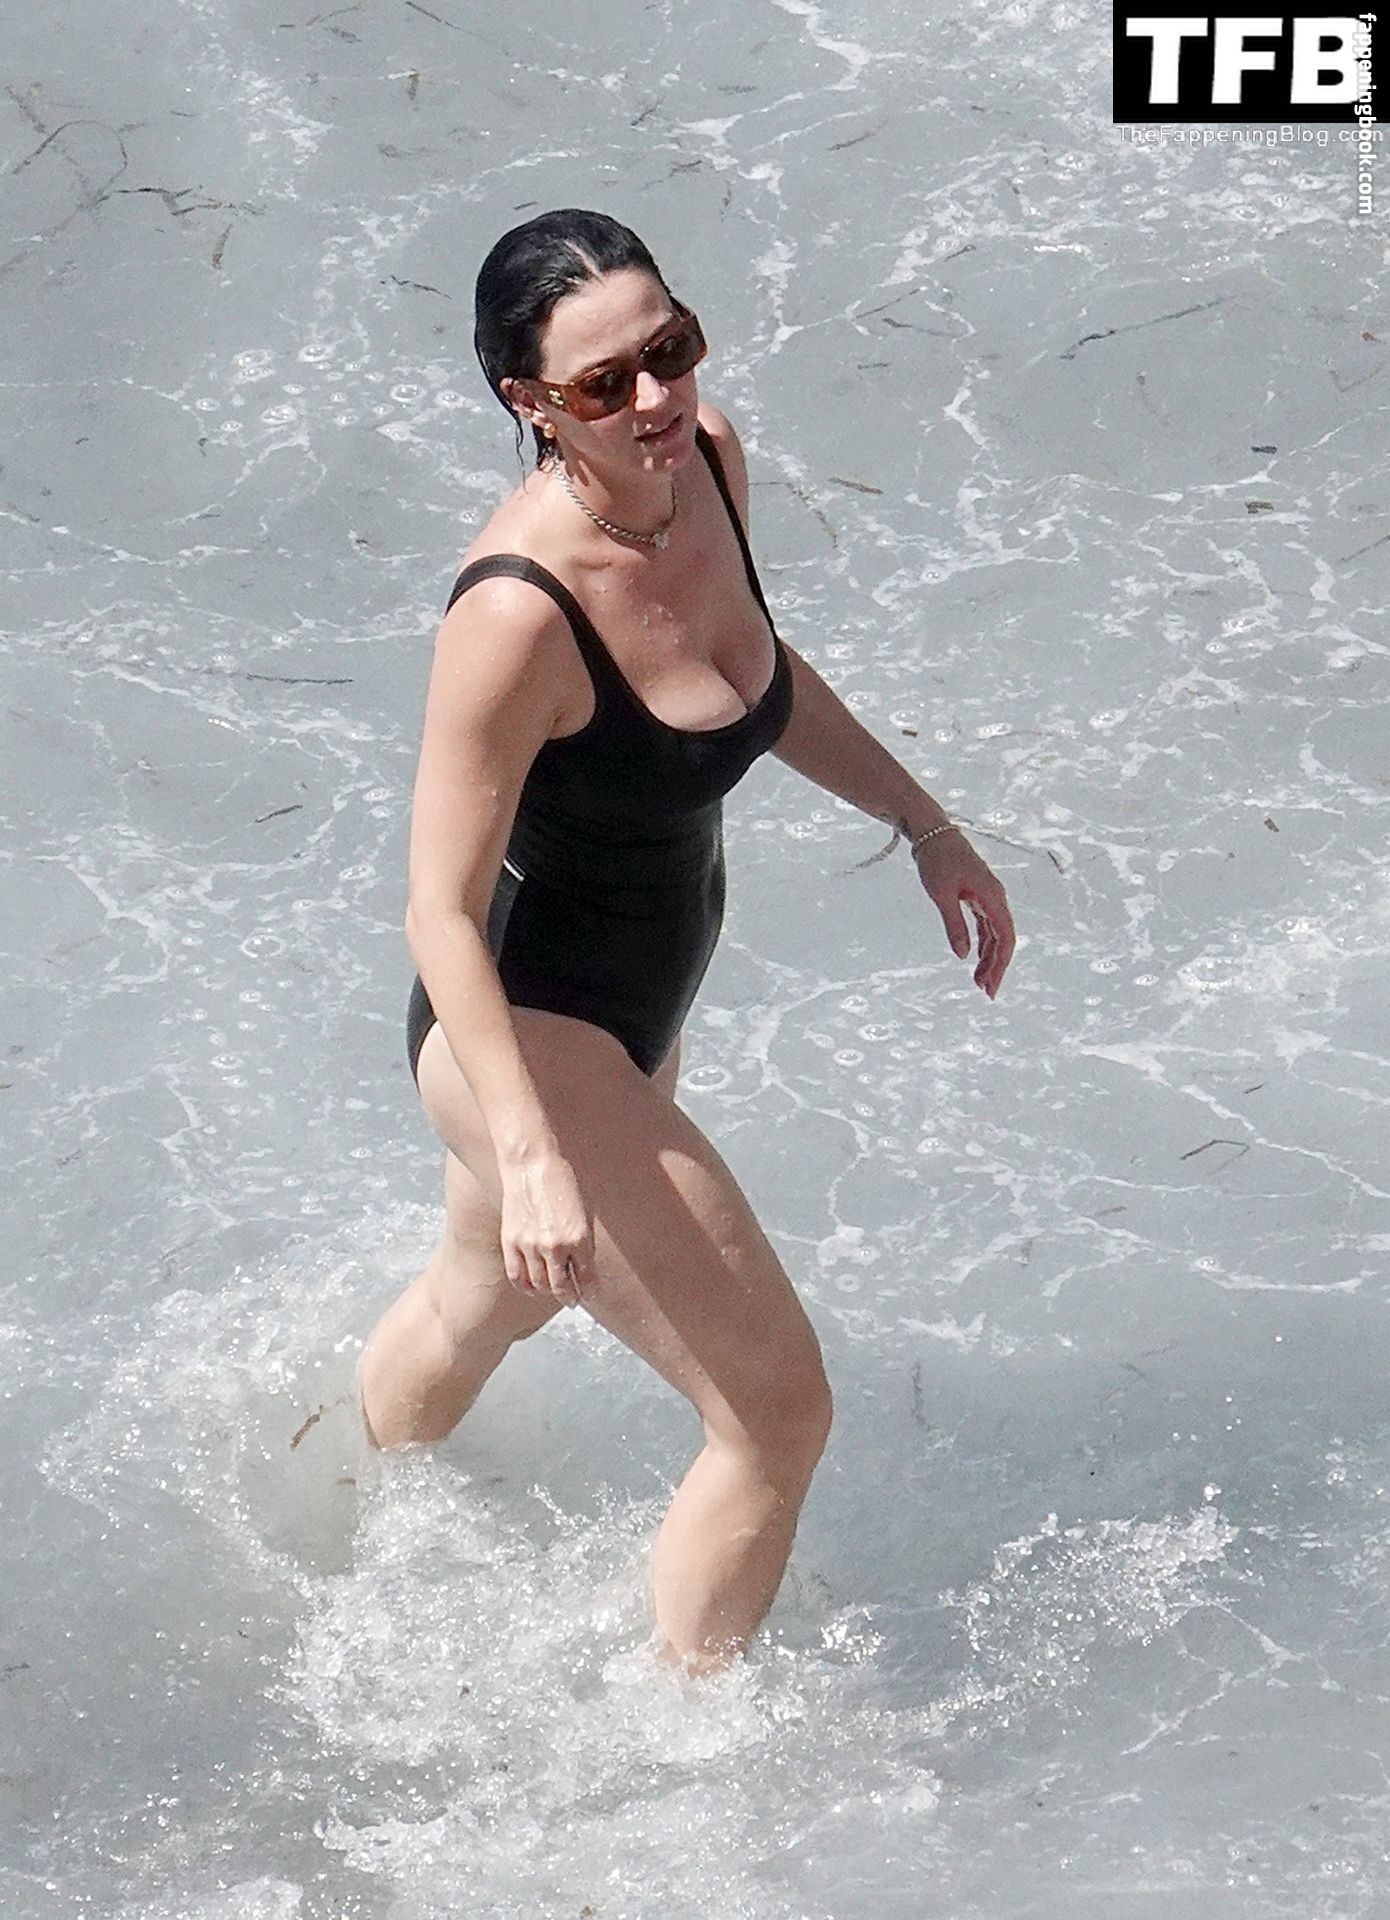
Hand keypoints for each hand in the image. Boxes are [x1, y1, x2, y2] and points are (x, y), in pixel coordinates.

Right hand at [498, 1146, 594, 1307]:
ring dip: (549, 1292)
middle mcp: (555, 1246)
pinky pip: (517, 1276)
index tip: (590, 1295)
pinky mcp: (511, 1241)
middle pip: (562, 1287)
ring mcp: (531, 1245)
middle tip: (573, 1300)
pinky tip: (532, 1288)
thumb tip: (584, 1264)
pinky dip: (525, 1287)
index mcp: (579, 1237)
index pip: (586, 1278)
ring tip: (554, 1293)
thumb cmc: (562, 1179)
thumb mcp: (584, 1210)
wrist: (531, 1162)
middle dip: (570, 1297)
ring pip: (540, 1285)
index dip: (589, 1291)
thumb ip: (584, 1240)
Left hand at [914, 829, 1015, 999]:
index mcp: (993, 896)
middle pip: (1003, 939)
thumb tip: (963, 956)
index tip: (990, 986)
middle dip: (996, 966)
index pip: (1005, 937)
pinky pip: (985, 925)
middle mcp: (995, 897)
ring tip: (979, 982)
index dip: (1001, 964)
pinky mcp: (976, 895)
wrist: (932, 832)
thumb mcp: (942, 895)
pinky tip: (976, 959)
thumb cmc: (937, 860)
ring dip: (989, 957)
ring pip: (994, 933)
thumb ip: (954, 925)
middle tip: (986, 992)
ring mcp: (987, 896)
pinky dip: (982, 943)